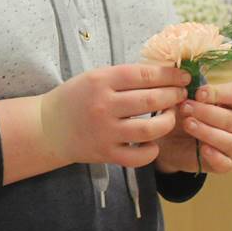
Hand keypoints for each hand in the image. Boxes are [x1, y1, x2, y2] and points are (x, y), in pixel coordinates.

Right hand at [8, 63, 187, 178]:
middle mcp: (103, 106)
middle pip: (151, 100)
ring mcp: (105, 132)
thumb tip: (163, 74)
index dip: (169, 75)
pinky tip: (152, 142)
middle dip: (173, 96)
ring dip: (167, 121)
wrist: (48, 128)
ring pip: (150, 129)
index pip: (144, 75)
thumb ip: (124, 77)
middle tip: (180, 95)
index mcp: (101, 81)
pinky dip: (151, 150)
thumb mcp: (94, 78)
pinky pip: (138, 156)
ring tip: (170, 116)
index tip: (183, 76)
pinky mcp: (106, 154)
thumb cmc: (75, 99)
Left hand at [155, 81, 231, 174]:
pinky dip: (215, 157)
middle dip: (207, 113)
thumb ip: (190, 85)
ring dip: (208, 132)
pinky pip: (225, 163)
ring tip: (188, 124)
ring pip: (230, 141)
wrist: (170, 138)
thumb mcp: (185, 95)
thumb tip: (189, 71)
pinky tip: (202, 149)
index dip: (219, 93)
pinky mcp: (224, 162)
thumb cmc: (184, 111)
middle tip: (185, 108)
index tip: (198, 93)